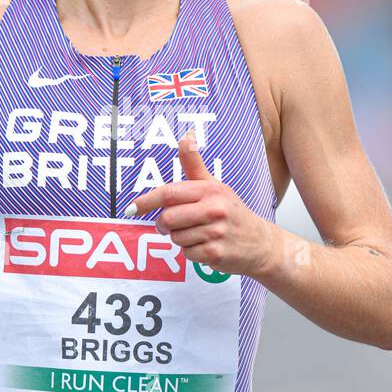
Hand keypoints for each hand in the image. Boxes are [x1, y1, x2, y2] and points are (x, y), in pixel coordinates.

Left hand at [124, 131, 278, 278]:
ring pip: (175, 238)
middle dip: (164, 224)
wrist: (260, 243)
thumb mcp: (214, 186)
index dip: (146, 201)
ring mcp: (215, 232)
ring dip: (180, 238)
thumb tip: (186, 137)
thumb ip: (194, 164)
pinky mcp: (215, 253)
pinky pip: (186, 254)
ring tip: (197, 233)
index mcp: (210, 190)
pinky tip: (205, 246)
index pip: (169, 193)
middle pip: (167, 219)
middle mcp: (214, 209)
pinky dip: (191, 252)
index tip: (131, 208)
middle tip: (171, 224)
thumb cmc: (232, 212)